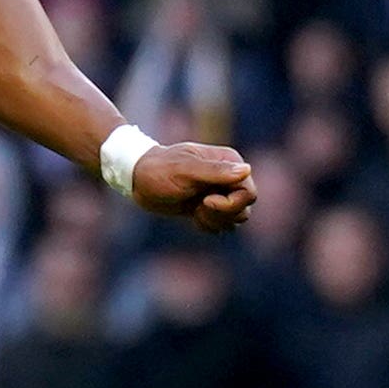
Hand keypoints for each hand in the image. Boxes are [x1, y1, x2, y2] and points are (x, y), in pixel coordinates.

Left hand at [128, 140, 258, 232]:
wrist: (139, 178)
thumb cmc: (160, 170)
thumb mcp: (185, 171)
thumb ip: (216, 172)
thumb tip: (246, 170)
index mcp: (229, 162)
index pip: (249, 193)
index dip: (231, 203)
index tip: (206, 201)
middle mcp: (229, 177)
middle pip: (244, 208)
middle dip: (222, 214)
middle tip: (198, 207)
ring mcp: (221, 192)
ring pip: (236, 218)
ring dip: (215, 221)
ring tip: (195, 211)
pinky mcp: (210, 206)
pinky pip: (223, 224)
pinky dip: (209, 225)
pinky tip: (193, 215)